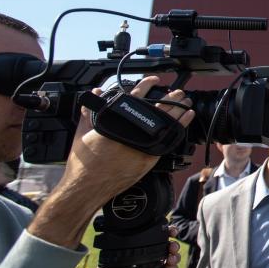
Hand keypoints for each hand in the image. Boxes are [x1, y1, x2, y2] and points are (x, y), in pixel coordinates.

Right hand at [29, 77, 193, 247]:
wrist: (86, 188)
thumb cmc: (83, 163)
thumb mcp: (82, 133)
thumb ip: (90, 112)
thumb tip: (95, 93)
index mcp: (116, 121)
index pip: (135, 96)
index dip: (147, 85)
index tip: (156, 80)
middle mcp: (132, 132)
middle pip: (157, 108)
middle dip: (170, 97)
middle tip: (178, 92)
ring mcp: (142, 145)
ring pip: (166, 121)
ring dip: (178, 109)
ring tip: (186, 102)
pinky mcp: (148, 159)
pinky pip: (169, 139)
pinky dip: (179, 127)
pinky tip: (187, 119)